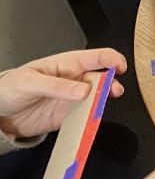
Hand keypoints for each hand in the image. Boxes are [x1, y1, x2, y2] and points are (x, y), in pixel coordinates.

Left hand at [0, 49, 126, 138]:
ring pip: (97, 98)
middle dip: (111, 84)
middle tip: (113, 91)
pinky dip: (91, 120)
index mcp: (67, 64)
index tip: (119, 68)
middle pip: (101, 79)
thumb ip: (56, 85)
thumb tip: (84, 90)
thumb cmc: (11, 88)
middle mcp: (75, 80)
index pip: (96, 57)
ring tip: (102, 107)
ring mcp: (73, 99)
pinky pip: (85, 117)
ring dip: (103, 102)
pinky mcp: (69, 116)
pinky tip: (91, 121)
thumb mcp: (29, 82)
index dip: (111, 60)